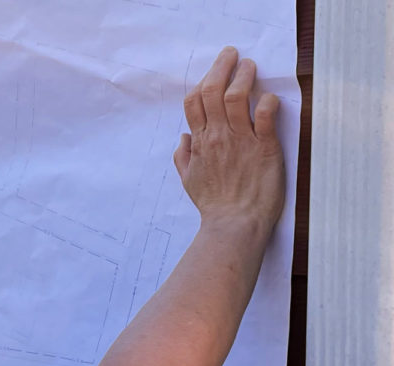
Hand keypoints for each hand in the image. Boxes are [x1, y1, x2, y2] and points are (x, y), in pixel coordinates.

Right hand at [175, 47, 285, 234]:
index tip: (214, 71)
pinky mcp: (264, 147)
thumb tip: (183, 139)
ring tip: (250, 66)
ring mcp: (240, 140)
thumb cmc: (214, 205)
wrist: (234, 224)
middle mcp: (217, 137)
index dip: (203, 80)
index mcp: (200, 143)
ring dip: (244, 77)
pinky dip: (268, 103)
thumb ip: (183, 157)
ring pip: (237, 97)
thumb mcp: (189, 181)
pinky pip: (266, 117)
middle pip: (213, 91)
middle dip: (222, 67)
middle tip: (232, 55)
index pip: (194, 102)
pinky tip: (269, 98)